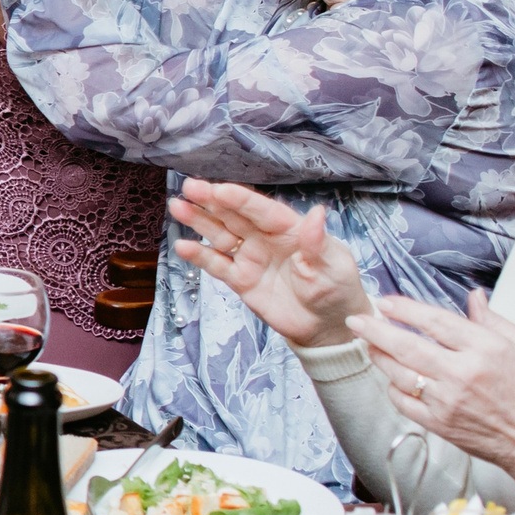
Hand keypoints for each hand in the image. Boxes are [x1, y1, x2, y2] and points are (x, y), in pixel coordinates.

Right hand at [168, 179, 372, 348]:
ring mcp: (251, 258)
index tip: (219, 190)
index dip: (240, 200)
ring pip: (220, 235)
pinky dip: (200, 256)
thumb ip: (318, 243)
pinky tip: (183, 246)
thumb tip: (317, 214)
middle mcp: (266, 238)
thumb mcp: (334, 266)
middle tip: (189, 187)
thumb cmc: (337, 290)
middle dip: (211, 201)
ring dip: (199, 221)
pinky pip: (217, 265)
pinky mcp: (241, 279)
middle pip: (235, 216)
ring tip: (177, 207)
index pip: (261, 210)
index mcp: (290, 229)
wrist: (327, 326)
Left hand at [346, 292, 514, 498]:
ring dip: (379, 357)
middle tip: (357, 319)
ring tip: (369, 344)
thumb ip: (495, 322)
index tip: (385, 302)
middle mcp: (463, 374)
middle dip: (375, 329)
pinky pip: (404, 403)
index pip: (434, 321)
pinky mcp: (441, 425)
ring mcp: (448, 402)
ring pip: (399, 373)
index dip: (405, 309)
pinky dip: (393, 388)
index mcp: (488, 350)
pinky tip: (392, 377)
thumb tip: (473, 297)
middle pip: (406, 345)